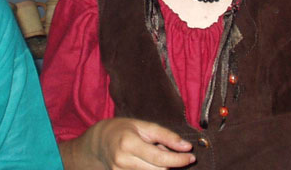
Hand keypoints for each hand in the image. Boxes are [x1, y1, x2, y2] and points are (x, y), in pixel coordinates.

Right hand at [62, 117, 194, 169]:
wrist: (98, 143)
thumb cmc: (123, 130)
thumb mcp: (143, 126)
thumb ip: (166, 136)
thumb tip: (187, 147)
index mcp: (128, 143)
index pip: (159, 159)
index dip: (179, 160)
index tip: (191, 157)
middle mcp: (122, 161)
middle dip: (170, 164)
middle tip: (171, 153)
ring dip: (160, 169)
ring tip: (154, 156)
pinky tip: (148, 164)